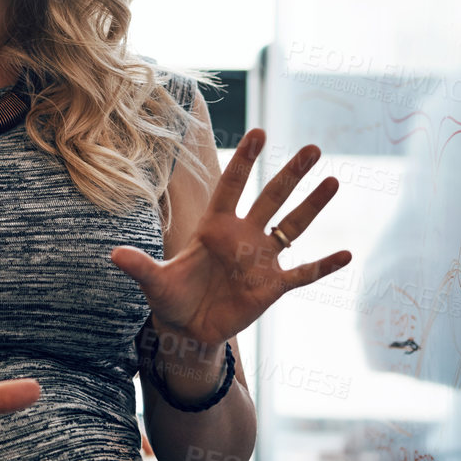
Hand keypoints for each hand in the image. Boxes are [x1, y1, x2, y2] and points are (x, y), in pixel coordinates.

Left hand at [110, 127, 351, 347]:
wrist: (188, 328)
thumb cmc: (171, 297)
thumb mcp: (154, 281)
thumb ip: (139, 265)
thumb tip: (113, 254)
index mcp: (214, 227)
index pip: (231, 186)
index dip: (244, 161)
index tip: (259, 132)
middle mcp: (242, 236)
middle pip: (271, 198)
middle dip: (291, 174)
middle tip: (313, 147)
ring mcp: (261, 259)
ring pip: (292, 226)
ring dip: (313, 206)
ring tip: (334, 181)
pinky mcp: (273, 286)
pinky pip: (303, 273)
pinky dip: (323, 265)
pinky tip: (347, 253)